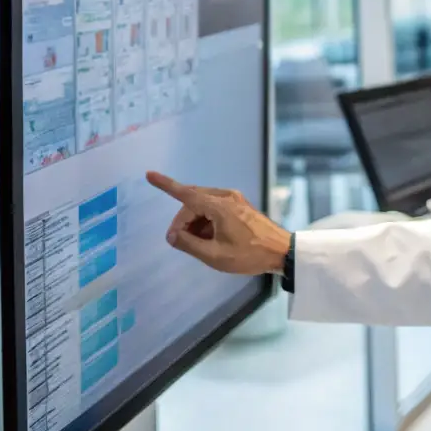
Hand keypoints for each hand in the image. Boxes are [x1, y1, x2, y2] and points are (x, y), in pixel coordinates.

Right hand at [146, 172, 290, 275]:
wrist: (281, 251)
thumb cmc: (248, 254)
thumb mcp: (214, 255)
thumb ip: (189, 244)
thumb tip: (172, 235)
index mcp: (218, 206)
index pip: (185, 194)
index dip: (166, 185)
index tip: (149, 175)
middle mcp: (226, 196)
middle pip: (193, 202)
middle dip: (183, 220)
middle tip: (180, 242)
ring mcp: (235, 199)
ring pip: (203, 205)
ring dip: (195, 222)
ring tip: (199, 245)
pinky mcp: (240, 206)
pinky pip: (214, 208)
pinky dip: (207, 221)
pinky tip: (210, 239)